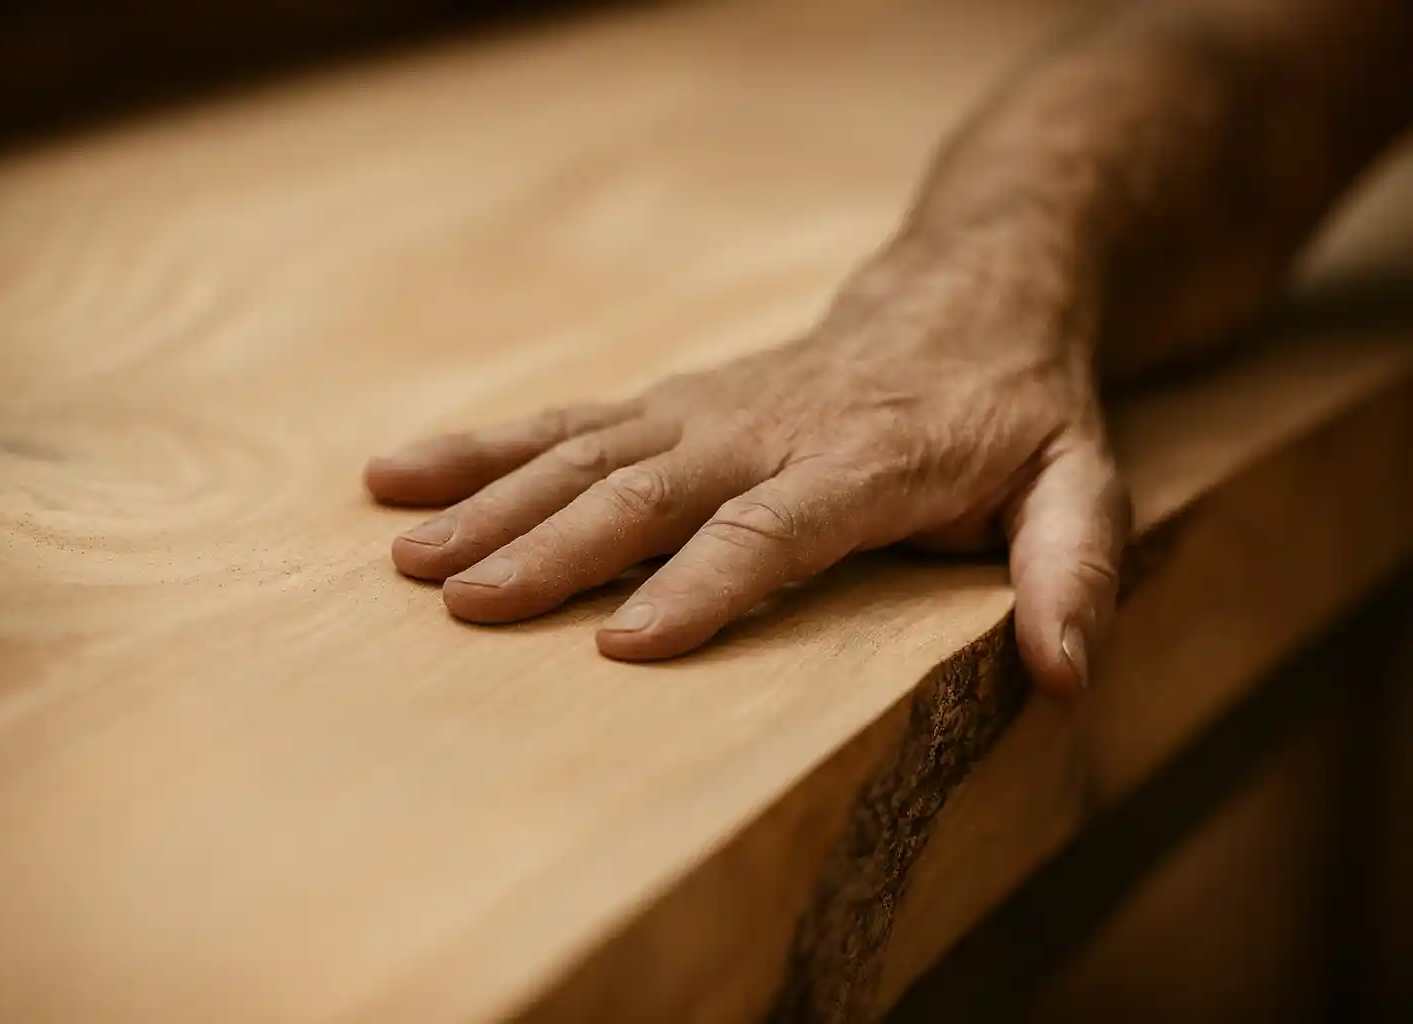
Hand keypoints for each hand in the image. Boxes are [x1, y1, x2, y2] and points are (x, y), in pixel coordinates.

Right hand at [364, 235, 1129, 694]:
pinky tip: (398, 476)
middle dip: (553, 548)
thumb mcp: (1081, 479)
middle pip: (648, 490)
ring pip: (584, 453)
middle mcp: (767, 429)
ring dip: (492, 501)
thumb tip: (1067, 674)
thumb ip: (1072, 567)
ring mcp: (706, 408)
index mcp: (865, 463)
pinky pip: (564, 422)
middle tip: (467, 605)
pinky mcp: (670, 400)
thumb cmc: (1016, 409)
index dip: (703, 584)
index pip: (772, 528)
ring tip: (408, 558)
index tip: (624, 643)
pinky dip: (479, 448)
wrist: (964, 291)